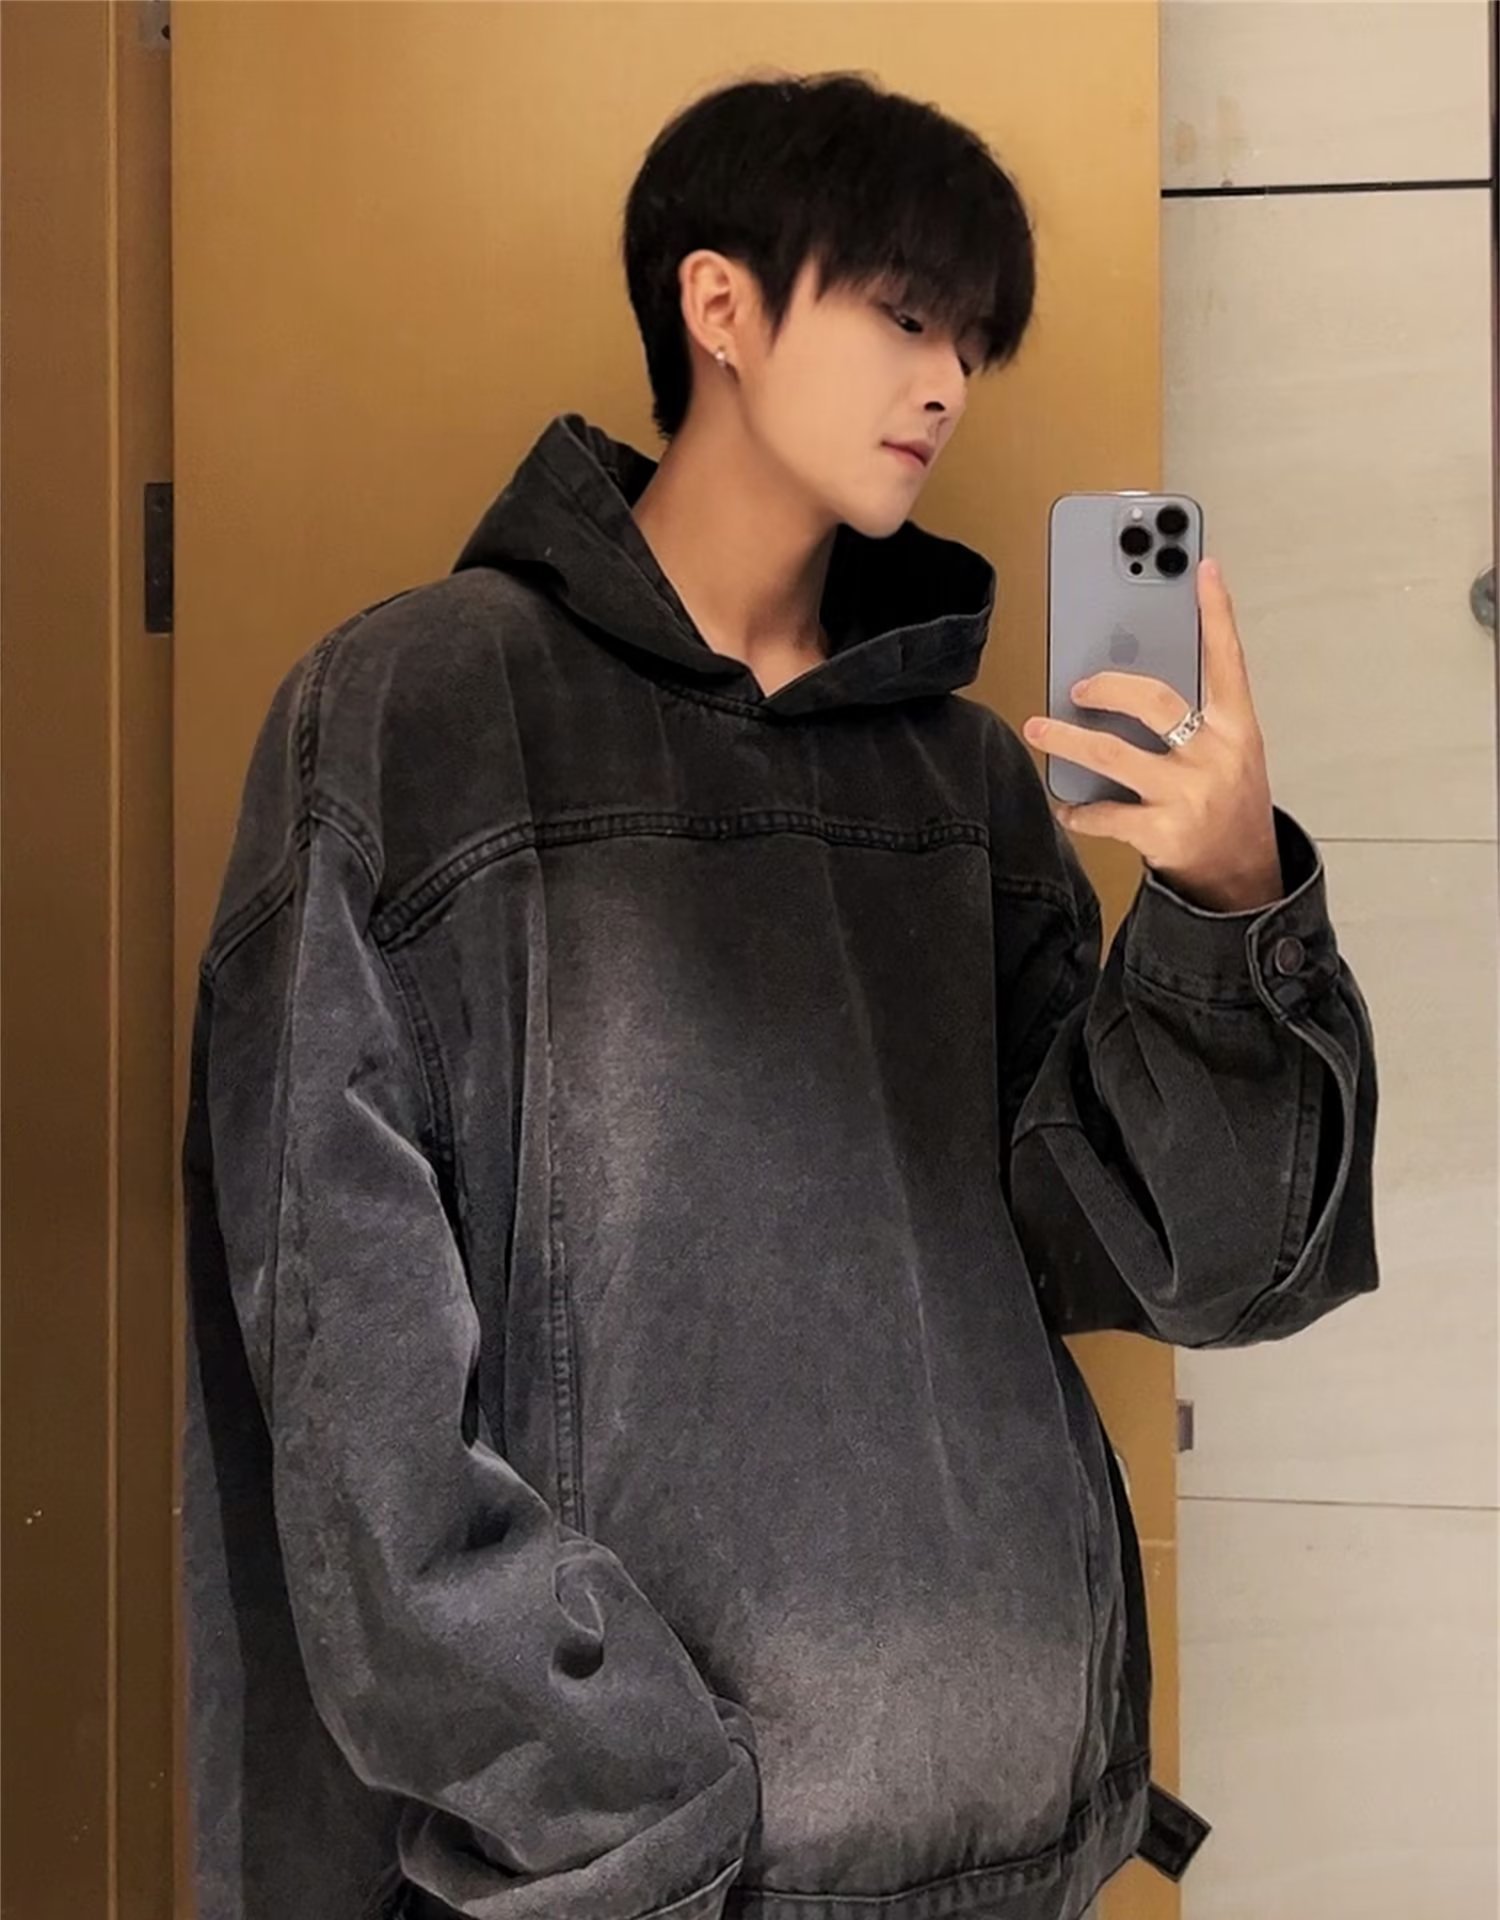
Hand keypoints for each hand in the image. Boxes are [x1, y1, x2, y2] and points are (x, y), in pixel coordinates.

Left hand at [1022, 557, 1282, 912]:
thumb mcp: (1227, 753)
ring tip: (1038, 729)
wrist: (1242, 880)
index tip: (1204, 566)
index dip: (1216, 611)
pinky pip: (1104, 813)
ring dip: (1066, 740)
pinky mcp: (1162, 833)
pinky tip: (1066, 805)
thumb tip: (1126, 677)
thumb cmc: (1227, 804)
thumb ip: (1193, 716)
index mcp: (1237, 728)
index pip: (1227, 659)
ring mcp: (1188, 795)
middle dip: (1107, 685)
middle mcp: (1216, 756)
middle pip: (1153, 701)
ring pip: (1112, 756)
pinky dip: (1078, 809)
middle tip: (1078, 684)